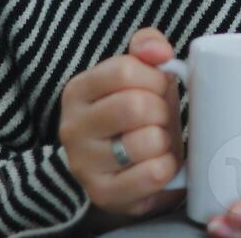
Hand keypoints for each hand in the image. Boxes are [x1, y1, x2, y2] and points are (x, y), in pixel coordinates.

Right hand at [59, 27, 187, 227]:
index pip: (124, 70)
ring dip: (165, 141)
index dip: (154, 78)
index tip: (158, 88)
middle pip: (135, 106)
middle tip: (160, 118)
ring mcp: (84, 164)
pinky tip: (160, 164)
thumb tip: (160, 51)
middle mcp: (72, 128)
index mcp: (78, 91)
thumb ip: (147, 47)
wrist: (121, 170)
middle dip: (162, 111)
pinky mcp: (104, 194)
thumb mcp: (138, 75)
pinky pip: (153, 175)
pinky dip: (167, 167)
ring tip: (157, 142)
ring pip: (146, 142)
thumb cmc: (134, 116)